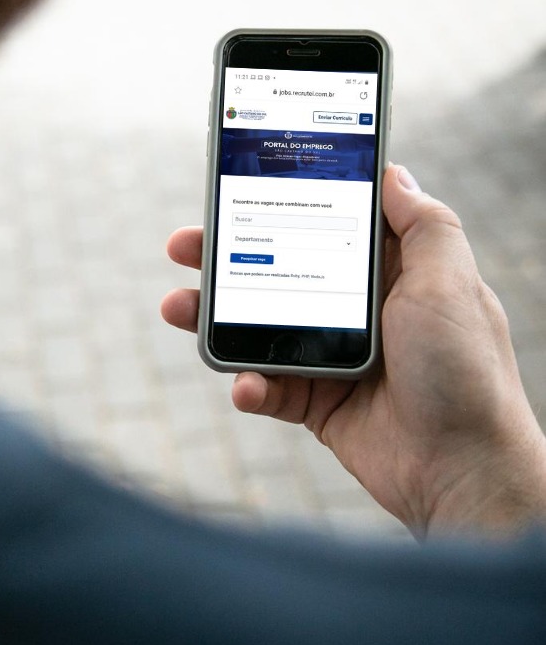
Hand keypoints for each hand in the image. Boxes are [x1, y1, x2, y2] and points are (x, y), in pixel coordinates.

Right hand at [161, 165, 545, 537]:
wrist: (463, 470)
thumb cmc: (466, 372)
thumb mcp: (451, 283)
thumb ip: (424, 225)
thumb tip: (394, 174)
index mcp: (390, 276)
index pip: (323, 228)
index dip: (280, 209)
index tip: (237, 192)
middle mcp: (357, 311)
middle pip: (278, 273)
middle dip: (226, 259)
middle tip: (184, 246)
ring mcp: (332, 357)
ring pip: (259, 328)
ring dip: (214, 319)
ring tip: (178, 307)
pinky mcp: (317, 402)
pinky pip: (269, 387)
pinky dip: (249, 385)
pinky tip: (245, 384)